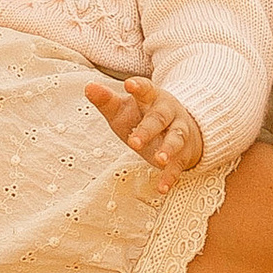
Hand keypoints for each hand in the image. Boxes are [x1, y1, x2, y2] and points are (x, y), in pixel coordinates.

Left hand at [86, 75, 211, 177]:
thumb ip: (107, 100)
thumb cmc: (144, 117)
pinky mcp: (183, 154)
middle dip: (147, 130)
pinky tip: (162, 187)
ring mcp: (179, 132)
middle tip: (133, 142)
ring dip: (168, 149)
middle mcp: (169, 113)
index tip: (129, 84)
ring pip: (176, 138)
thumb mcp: (123, 108)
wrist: (181, 129)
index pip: (146, 89)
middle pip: (159, 118)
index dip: (139, 87)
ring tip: (160, 159)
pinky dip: (170, 176)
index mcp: (152, 97)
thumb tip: (88, 87)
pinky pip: (178, 165)